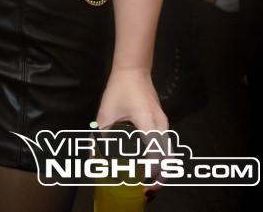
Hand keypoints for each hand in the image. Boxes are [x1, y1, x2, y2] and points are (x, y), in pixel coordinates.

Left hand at [95, 68, 168, 192]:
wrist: (134, 71)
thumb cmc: (119, 91)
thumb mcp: (105, 114)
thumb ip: (100, 136)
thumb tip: (93, 157)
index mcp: (147, 123)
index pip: (156, 153)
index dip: (152, 171)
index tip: (145, 184)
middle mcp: (161, 125)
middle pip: (168, 157)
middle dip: (160, 176)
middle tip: (147, 190)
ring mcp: (164, 124)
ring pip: (169, 153)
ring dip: (163, 169)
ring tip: (150, 182)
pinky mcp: (163, 123)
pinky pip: (167, 145)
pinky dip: (163, 159)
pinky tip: (152, 166)